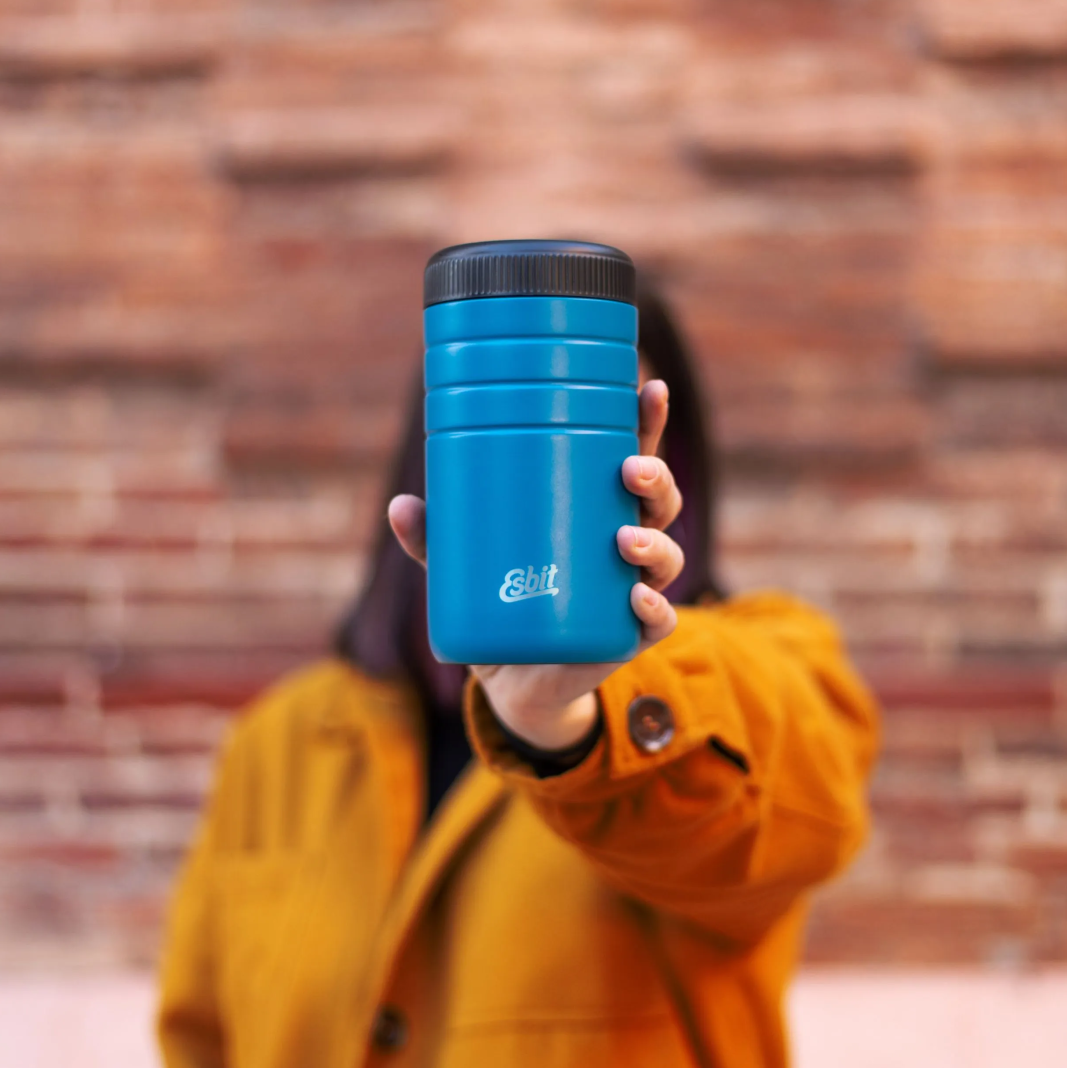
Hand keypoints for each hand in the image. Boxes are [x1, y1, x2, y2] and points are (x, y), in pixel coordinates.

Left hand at [387, 379, 683, 749]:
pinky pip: (659, 620)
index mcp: (595, 510)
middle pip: (658, 500)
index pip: (630, 455)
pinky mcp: (628, 635)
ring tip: (626, 541)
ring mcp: (631, 588)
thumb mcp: (462, 568)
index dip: (645, 420)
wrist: (514, 682)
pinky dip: (653, 610)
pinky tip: (636, 600)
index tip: (649, 385)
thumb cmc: (500, 602)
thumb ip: (435, 540)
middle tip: (631, 470)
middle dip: (656, 478)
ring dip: (655, 544)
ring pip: (667, 556)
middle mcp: (624, 543)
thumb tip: (400, 507)